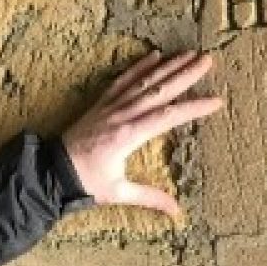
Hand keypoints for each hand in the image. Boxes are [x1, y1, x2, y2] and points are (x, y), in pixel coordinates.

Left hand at [60, 50, 223, 215]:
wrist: (51, 170)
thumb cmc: (84, 182)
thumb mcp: (117, 193)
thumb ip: (149, 197)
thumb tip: (177, 212)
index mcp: (128, 135)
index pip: (168, 117)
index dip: (193, 108)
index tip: (215, 101)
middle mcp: (121, 115)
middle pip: (159, 90)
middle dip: (185, 74)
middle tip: (207, 60)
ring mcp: (110, 106)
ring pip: (143, 81)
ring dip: (167, 66)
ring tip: (189, 53)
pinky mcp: (101, 104)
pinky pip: (122, 80)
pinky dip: (138, 67)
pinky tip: (153, 55)